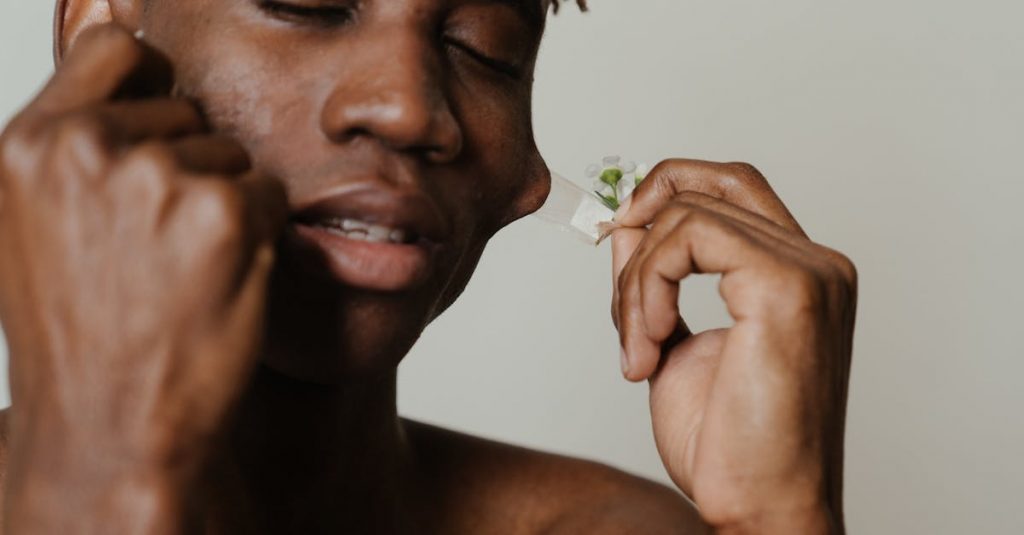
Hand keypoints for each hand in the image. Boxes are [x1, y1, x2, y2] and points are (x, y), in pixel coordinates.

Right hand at [0, 25, 285, 530]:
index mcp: (30, 144)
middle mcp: (86, 148)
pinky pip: (268, 194)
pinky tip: (217, 282)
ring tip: (180, 272)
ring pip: (232, 154)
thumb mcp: (37, 220)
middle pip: (188, 110)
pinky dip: (258, 235)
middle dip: (190, 166)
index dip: (152, 87)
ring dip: (223, 204)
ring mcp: (156, 177)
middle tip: (158, 246)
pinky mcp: (223, 212)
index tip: (160, 136)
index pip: (118, 50)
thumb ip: (74, 127)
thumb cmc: (82, 330)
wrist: (114, 426)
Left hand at [611, 160, 855, 532]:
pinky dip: (648, 286)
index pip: (733, 186)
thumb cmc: (729, 444)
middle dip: (642, 222)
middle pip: (712, 182)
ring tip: (637, 349)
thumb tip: (626, 228)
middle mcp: (816, 263)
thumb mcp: (672, 341)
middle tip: (616, 274)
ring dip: (636, 282)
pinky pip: (689, 238)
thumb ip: (657, 281)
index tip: (620, 236)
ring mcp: (809, 271)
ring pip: (687, 213)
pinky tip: (650, 342)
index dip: (667, 191)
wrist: (760, 508)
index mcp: (798, 274)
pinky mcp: (786, 288)